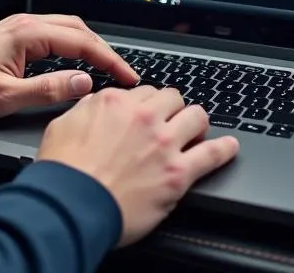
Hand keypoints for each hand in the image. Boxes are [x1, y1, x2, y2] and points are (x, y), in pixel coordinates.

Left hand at [0, 13, 137, 120]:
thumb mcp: (7, 97)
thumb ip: (48, 90)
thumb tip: (83, 83)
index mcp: (26, 33)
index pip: (81, 41)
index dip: (108, 59)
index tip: (127, 75)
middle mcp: (25, 24)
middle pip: (78, 28)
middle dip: (105, 50)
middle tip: (124, 73)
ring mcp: (20, 26)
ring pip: (67, 28)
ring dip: (90, 45)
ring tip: (108, 68)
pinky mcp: (15, 34)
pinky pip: (54, 33)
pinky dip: (74, 45)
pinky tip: (78, 61)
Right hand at [38, 86, 238, 248]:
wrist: (73, 204)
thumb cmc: (64, 171)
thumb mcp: (63, 124)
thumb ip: (86, 109)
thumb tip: (96, 104)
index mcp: (114, 102)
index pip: (142, 90)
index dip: (145, 102)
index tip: (146, 111)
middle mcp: (142, 116)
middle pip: (172, 97)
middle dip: (172, 107)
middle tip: (170, 118)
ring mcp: (164, 144)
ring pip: (196, 116)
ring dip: (196, 121)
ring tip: (197, 129)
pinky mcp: (178, 174)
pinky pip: (212, 155)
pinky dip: (224, 149)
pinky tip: (230, 146)